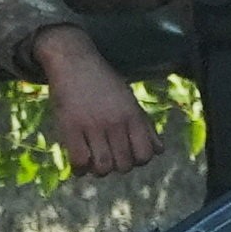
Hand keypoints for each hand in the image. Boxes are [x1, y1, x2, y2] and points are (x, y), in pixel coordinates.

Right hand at [35, 25, 160, 176]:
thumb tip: (159, 151)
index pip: (145, 155)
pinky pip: (79, 161)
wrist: (74, 61)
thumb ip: (145, 126)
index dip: (137, 160)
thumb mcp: (130, 100)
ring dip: (99, 170)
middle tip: (109, 157)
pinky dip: (80, 169)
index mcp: (132, 115)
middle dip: (117, 166)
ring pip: (103, 167)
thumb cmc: (104, 82)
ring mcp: (93, 125)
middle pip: (124, 165)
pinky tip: (80, 163)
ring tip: (94, 162)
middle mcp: (115, 122)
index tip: (127, 153)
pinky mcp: (71, 127)